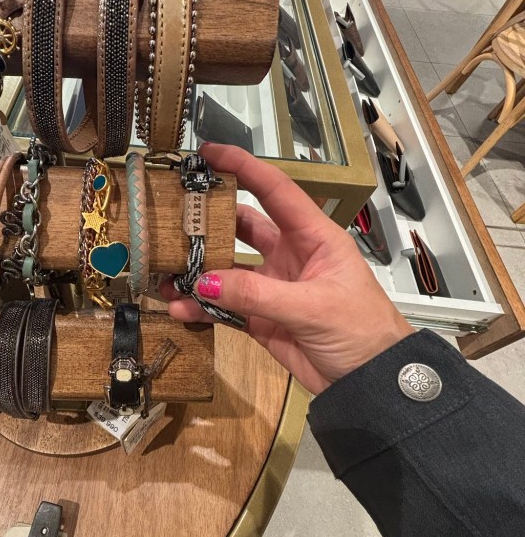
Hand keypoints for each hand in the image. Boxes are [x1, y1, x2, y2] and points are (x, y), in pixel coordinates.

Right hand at [164, 144, 412, 394]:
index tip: (207, 152)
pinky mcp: (261, 320)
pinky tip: (178, 309)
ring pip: (226, 269)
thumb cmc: (361, 331)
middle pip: (241, 225)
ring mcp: (273, 287)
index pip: (274, 191)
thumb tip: (203, 282)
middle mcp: (290, 255)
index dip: (242, 167)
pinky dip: (200, 308)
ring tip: (164, 271)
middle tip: (170, 214)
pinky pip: (223, 307)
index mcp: (313, 237)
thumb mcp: (313, 307)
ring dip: (197, 270)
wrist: (371, 384)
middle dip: (207, 219)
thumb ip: (258, 294)